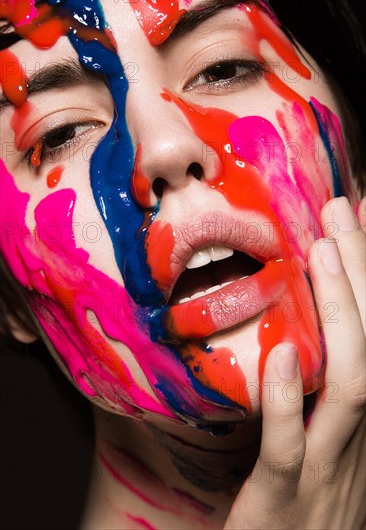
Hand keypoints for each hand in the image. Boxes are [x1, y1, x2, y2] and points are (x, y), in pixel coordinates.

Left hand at [224, 196, 365, 529]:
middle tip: (343, 211)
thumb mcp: (319, 446)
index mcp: (362, 423)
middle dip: (364, 275)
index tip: (360, 221)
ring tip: (323, 252)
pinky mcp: (283, 498)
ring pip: (353, 386)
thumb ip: (317, 395)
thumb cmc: (298, 506)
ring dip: (343, 315)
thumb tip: (301, 339)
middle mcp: (360, 440)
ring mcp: (327, 469)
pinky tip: (283, 351)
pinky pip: (289, 446)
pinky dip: (287, 398)